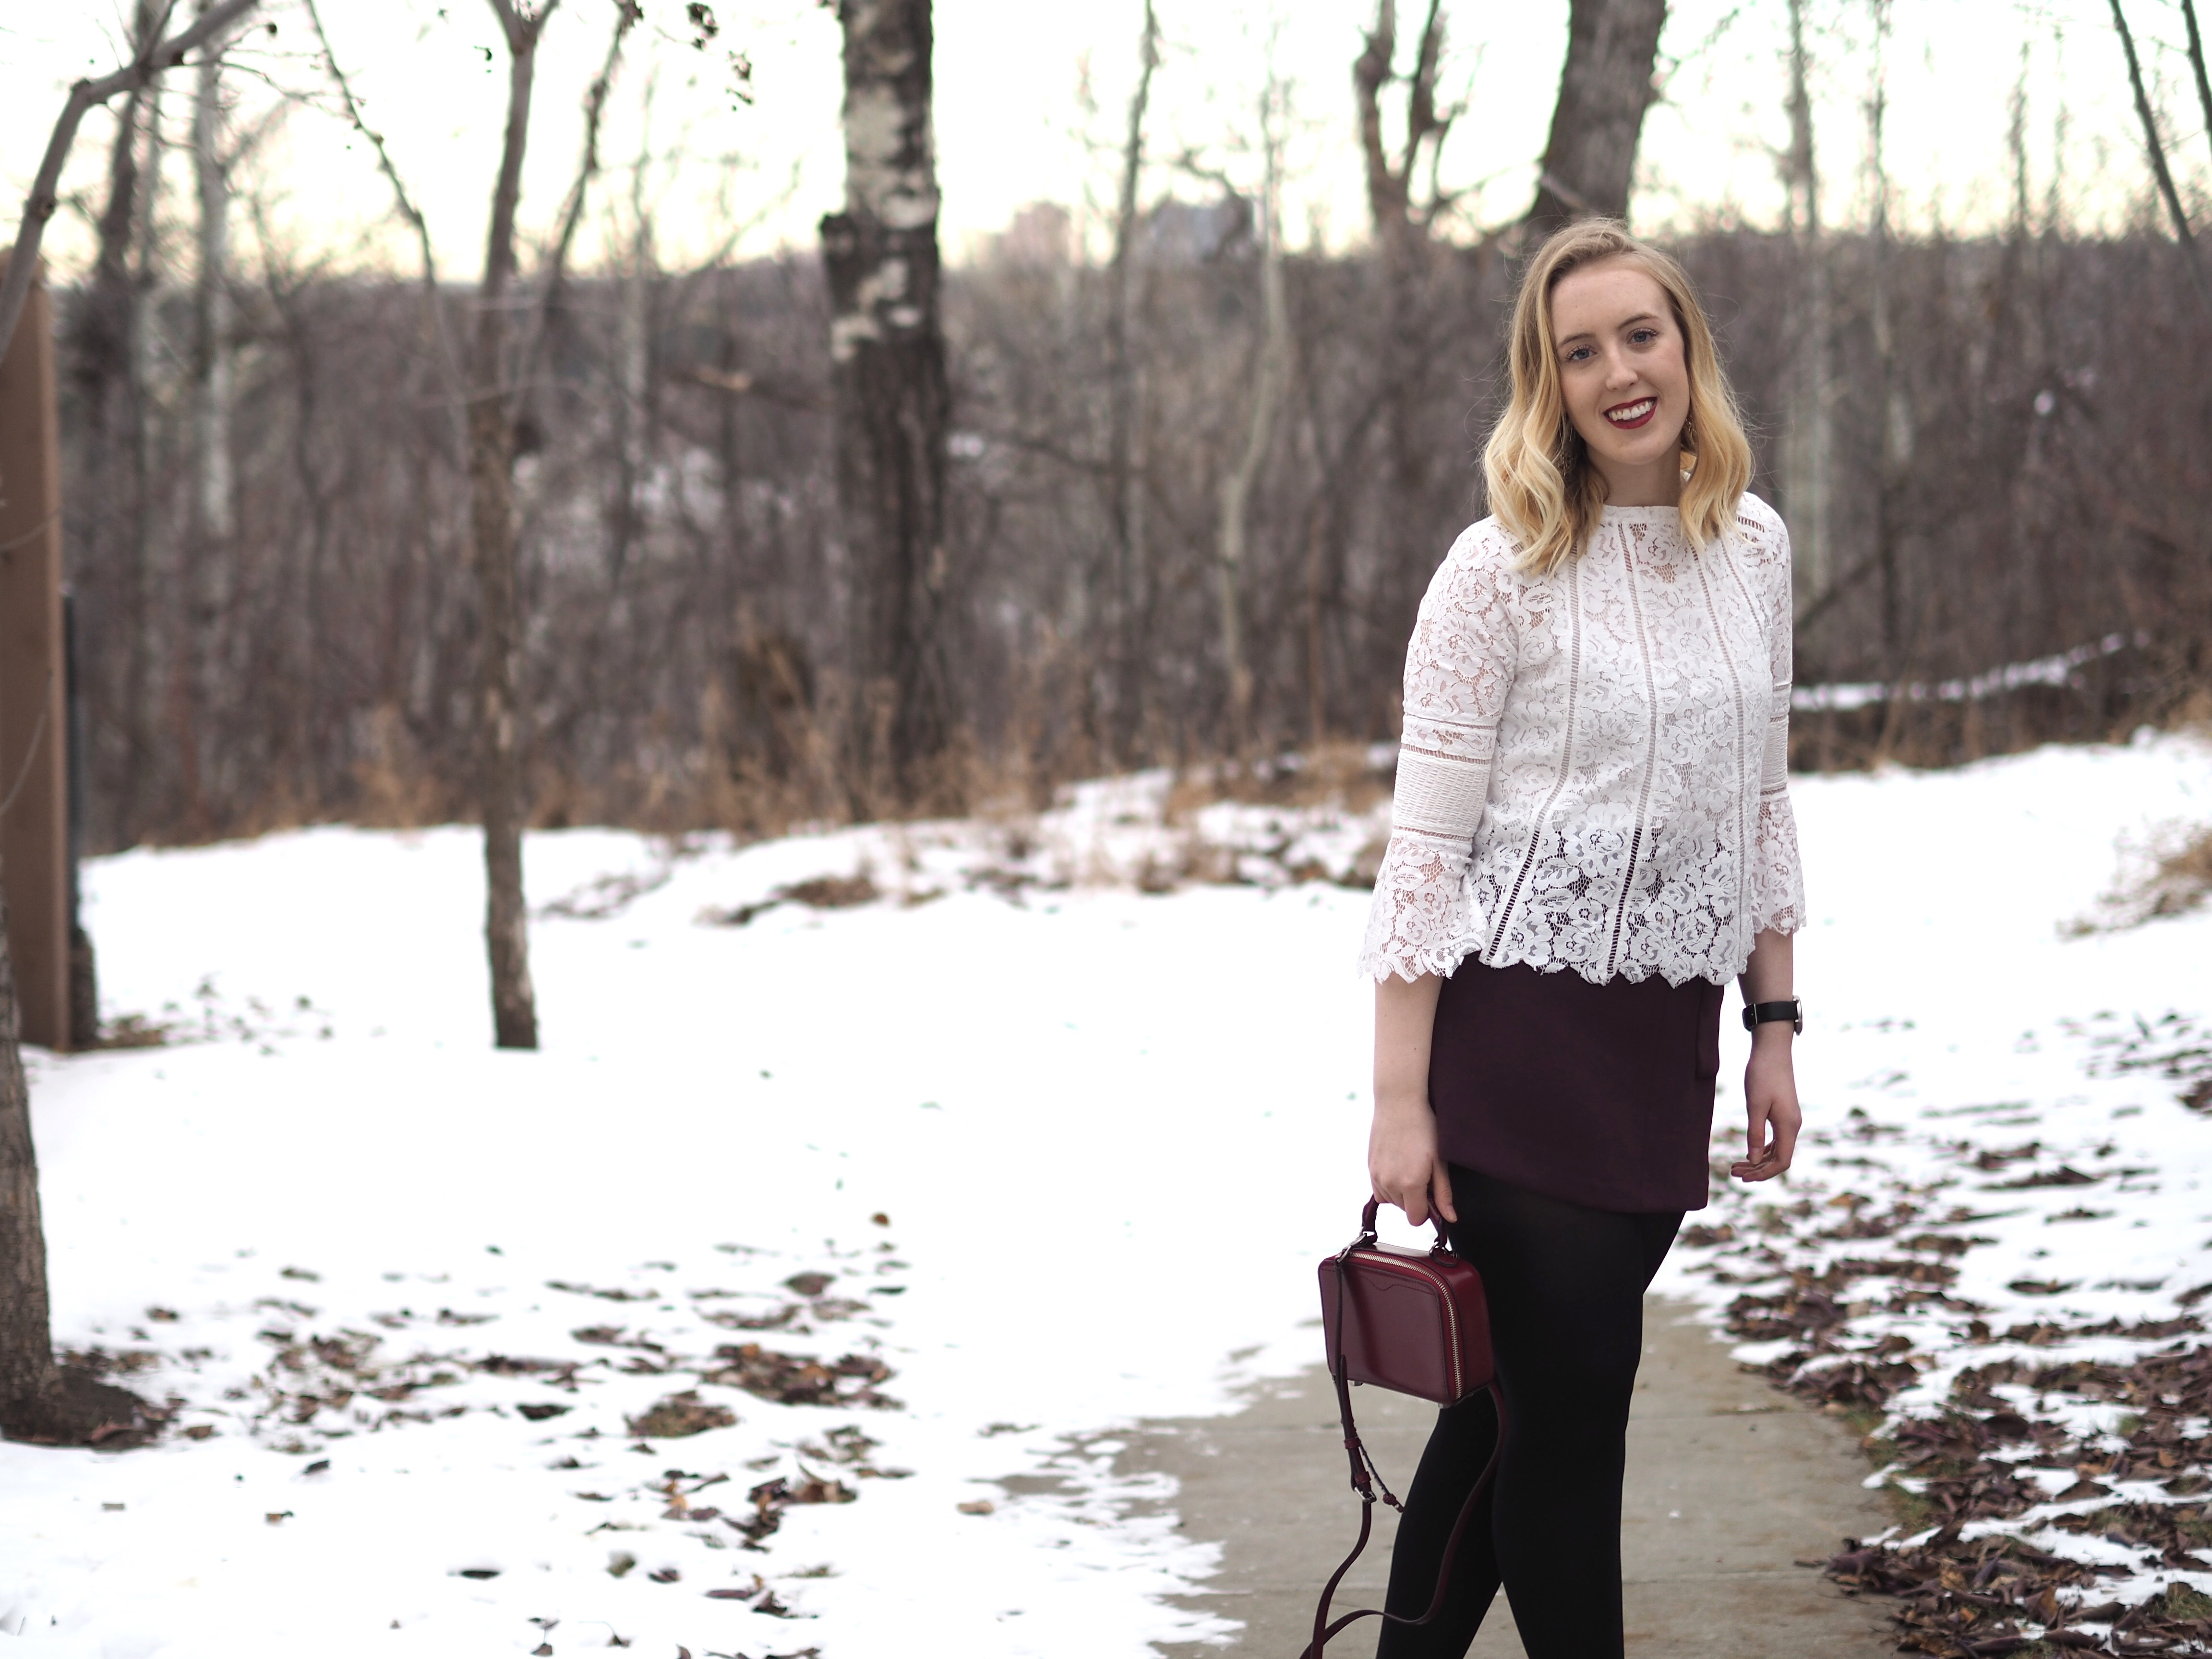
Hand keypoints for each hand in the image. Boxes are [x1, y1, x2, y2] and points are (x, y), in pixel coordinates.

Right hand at [1368, 1096, 1457, 1227]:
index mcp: (1411, 1184)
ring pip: (1391, 1201)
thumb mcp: (1440, 1161)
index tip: (1432, 1194)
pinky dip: (1388, 1186)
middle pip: (1404, 1210)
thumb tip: (1450, 1219)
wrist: (1399, 1103)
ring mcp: (1377, 1176)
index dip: (1427, 1211)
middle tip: (1423, 1174)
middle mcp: (1390, 1183)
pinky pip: (1379, 1191)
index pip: (1416, 1219)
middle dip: (1415, 1199)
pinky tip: (1397, 1167)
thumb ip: (1443, 1193)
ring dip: (1401, 1193)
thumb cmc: (1425, 1128)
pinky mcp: (1369, 1167)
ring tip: (1410, 1168)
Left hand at [1732, 1033, 1800, 1181]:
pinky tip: (1748, 1152)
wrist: (1772, 1051)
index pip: (1782, 1162)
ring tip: (1735, 1165)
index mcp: (1789, 1126)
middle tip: (1732, 1172)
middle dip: (1757, 1169)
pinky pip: (1776, 1139)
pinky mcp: (1783, 1114)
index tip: (1744, 1178)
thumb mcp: (1755, 1106)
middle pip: (1778, 1159)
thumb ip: (1755, 1134)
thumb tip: (1754, 1161)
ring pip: (1777, 1150)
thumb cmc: (1762, 1075)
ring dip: (1758, 1160)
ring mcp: (1789, 1120)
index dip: (1764, 1174)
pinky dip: (1762, 1149)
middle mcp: (1793, 1126)